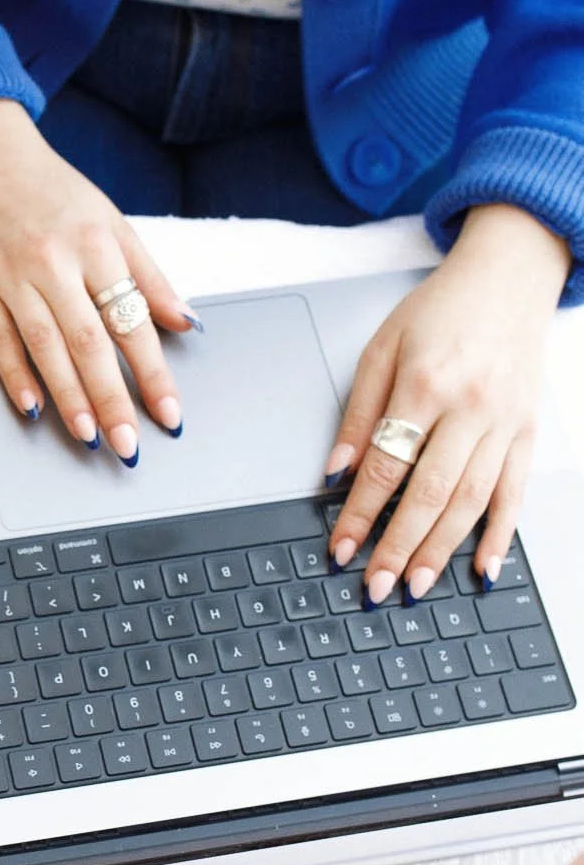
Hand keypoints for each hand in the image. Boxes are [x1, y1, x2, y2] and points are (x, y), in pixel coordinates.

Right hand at [0, 100, 197, 461]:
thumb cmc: (51, 190)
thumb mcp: (111, 220)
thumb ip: (148, 275)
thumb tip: (186, 323)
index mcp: (97, 245)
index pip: (132, 322)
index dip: (153, 373)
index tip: (169, 414)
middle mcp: (55, 262)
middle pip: (90, 343)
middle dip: (114, 400)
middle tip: (130, 447)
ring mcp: (11, 277)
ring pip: (46, 348)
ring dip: (70, 397)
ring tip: (90, 436)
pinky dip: (16, 377)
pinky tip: (33, 409)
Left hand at [326, 205, 570, 600]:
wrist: (508, 278)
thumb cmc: (441, 310)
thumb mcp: (381, 348)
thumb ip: (358, 415)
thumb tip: (335, 473)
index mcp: (424, 384)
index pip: (386, 466)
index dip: (360, 514)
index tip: (340, 549)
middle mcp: (470, 407)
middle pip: (429, 494)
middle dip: (398, 547)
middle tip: (375, 587)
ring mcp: (505, 422)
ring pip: (472, 500)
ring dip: (443, 550)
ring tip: (417, 585)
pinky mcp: (528, 430)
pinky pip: (515, 491)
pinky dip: (501, 534)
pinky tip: (484, 567)